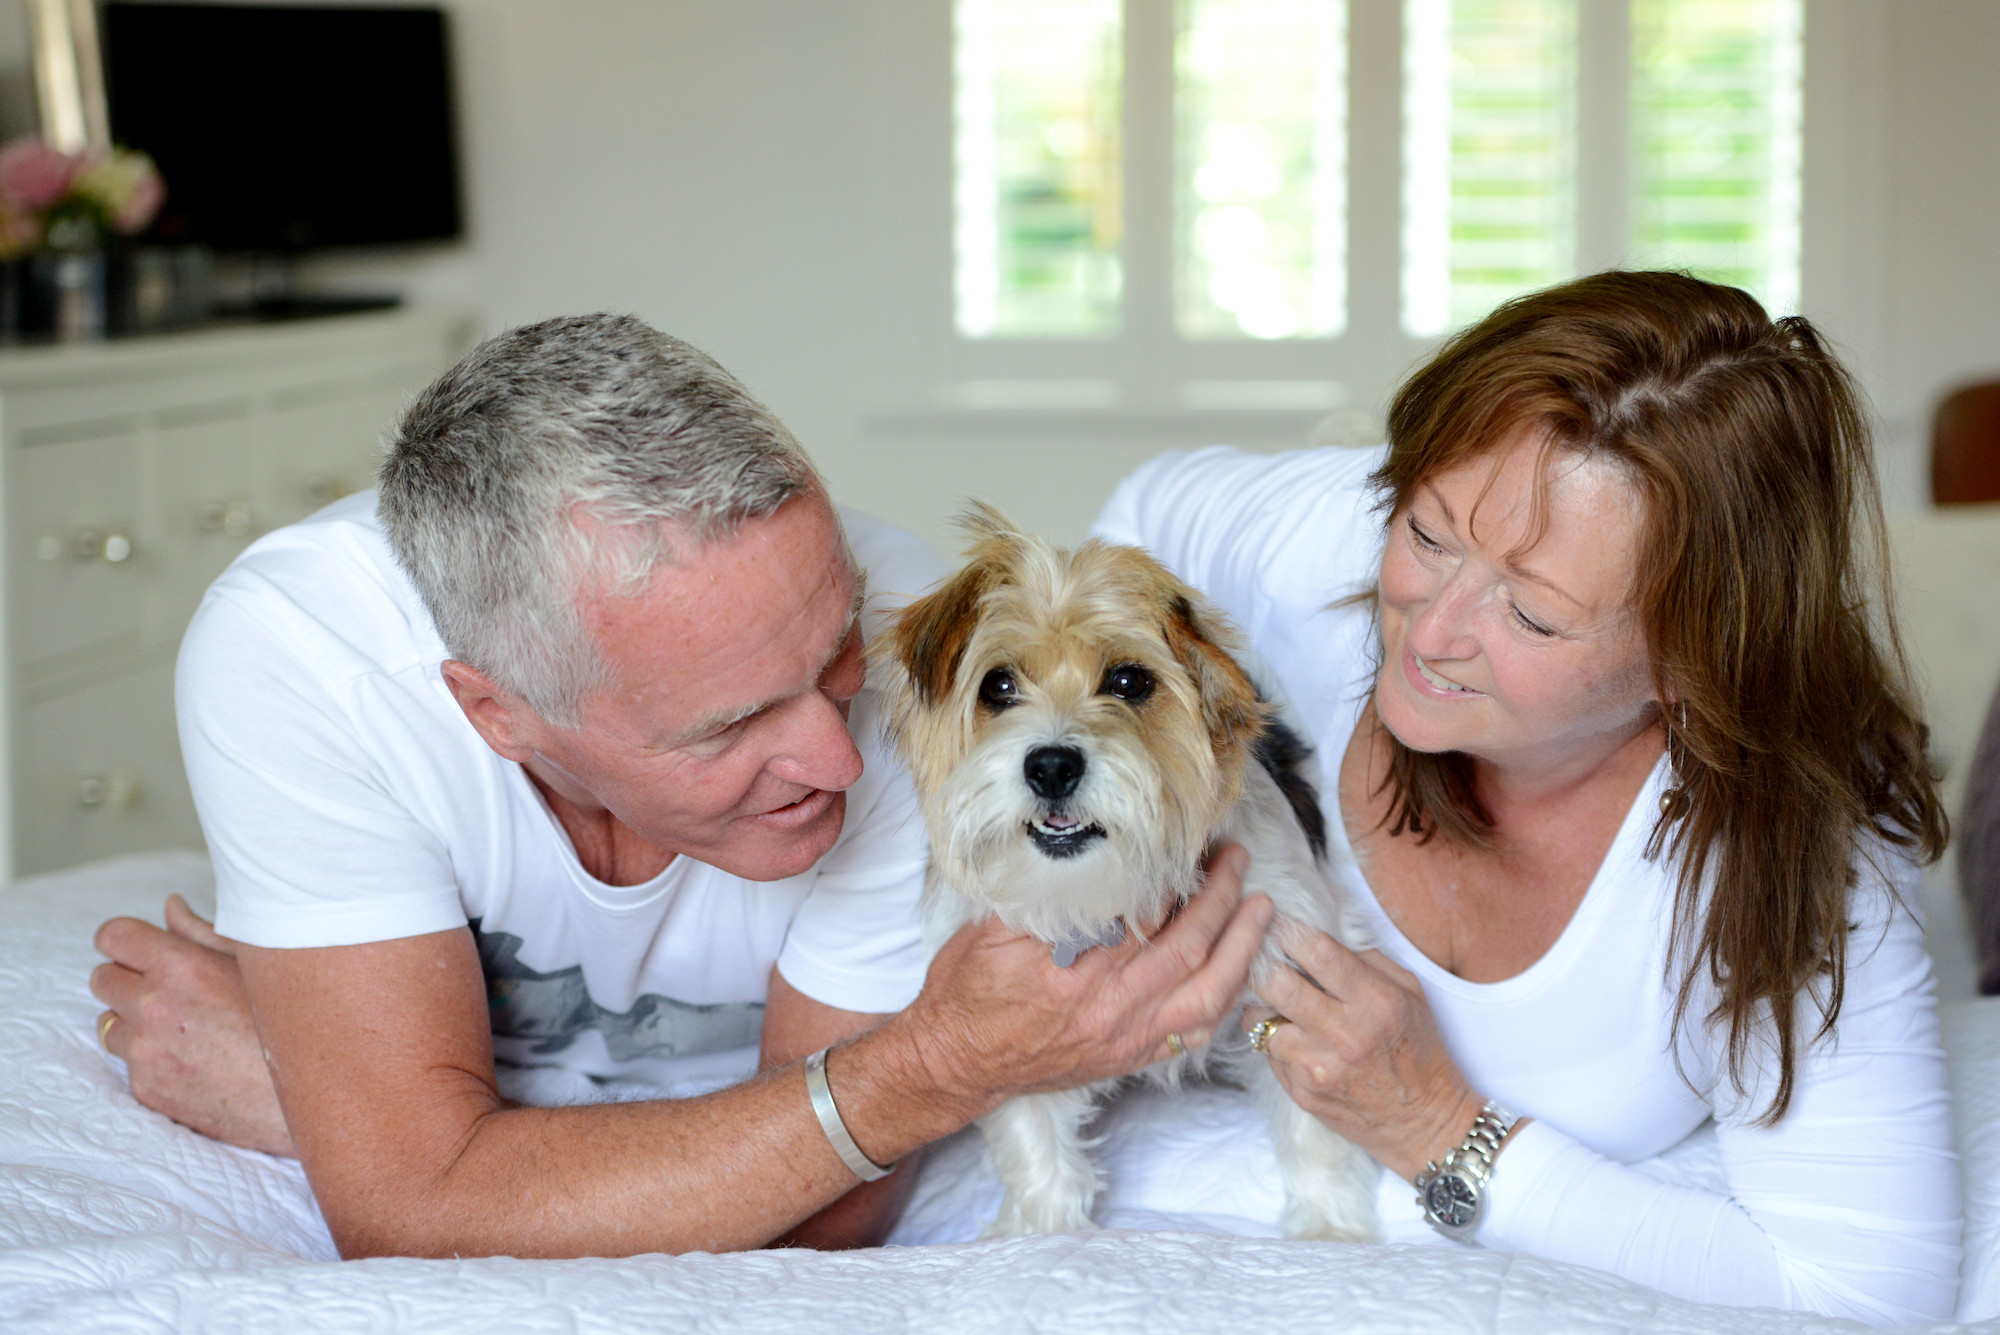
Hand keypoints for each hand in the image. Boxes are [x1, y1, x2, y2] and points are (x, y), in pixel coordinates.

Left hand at [90, 895, 295, 1156]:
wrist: (311, 1093)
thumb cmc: (290, 1020)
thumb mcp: (253, 964)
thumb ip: (202, 932)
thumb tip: (170, 908)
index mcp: (180, 966)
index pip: (113, 936)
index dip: (123, 940)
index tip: (136, 949)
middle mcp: (153, 1007)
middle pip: (102, 978)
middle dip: (128, 980)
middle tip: (168, 990)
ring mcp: (146, 1052)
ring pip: (109, 1024)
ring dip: (134, 1022)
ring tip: (183, 1029)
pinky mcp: (147, 1089)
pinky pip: (129, 1063)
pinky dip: (153, 1059)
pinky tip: (194, 1059)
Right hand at [900, 843, 1273, 1112]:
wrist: (954, 1064)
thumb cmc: (966, 994)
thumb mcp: (993, 930)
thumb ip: (1047, 899)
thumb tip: (1090, 858)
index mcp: (1074, 973)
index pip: (1145, 917)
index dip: (1176, 878)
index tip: (1191, 844)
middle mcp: (1110, 1010)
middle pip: (1188, 950)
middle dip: (1221, 901)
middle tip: (1236, 860)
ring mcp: (1125, 1039)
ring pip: (1206, 996)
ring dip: (1240, 950)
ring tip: (1260, 910)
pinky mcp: (1130, 1057)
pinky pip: (1194, 1033)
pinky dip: (1224, 1000)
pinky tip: (1240, 972)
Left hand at [1245, 928, 1485, 1182]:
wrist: (1423, 1121)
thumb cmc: (1418, 1050)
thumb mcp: (1410, 993)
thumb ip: (1367, 959)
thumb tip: (1320, 932)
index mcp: (1374, 1001)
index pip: (1317, 952)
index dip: (1291, 931)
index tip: (1278, 923)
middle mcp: (1344, 1034)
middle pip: (1277, 984)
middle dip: (1264, 965)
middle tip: (1262, 957)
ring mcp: (1318, 1067)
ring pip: (1260, 1020)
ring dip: (1264, 1007)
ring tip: (1279, 1003)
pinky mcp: (1302, 1092)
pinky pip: (1269, 1053)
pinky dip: (1275, 1040)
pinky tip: (1295, 1038)